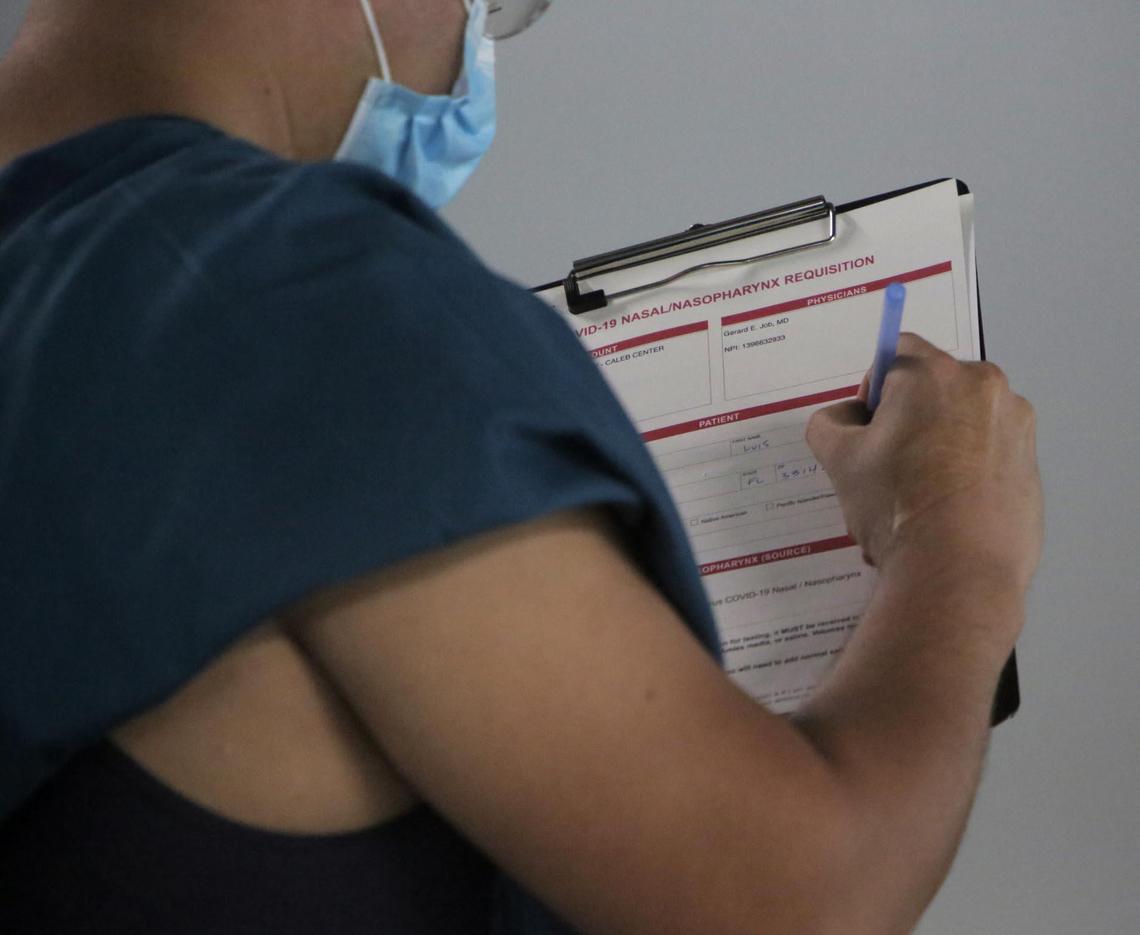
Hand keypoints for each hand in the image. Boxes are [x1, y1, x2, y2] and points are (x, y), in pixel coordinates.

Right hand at [806, 334, 1042, 590]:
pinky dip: (967, 470)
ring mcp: (1015, 425)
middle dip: (908, 418)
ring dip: (938, 444)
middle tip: (888, 466)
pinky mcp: (1031, 463)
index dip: (873, 390)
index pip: (895, 353)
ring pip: (962, 421)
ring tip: (918, 498)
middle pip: (934, 388)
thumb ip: (829, 423)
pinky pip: (988, 452)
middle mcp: (984, 387)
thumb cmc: (895, 506)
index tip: (869, 430)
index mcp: (934, 373)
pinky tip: (947, 510)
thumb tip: (845, 419)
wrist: (957, 570)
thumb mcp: (838, 460)